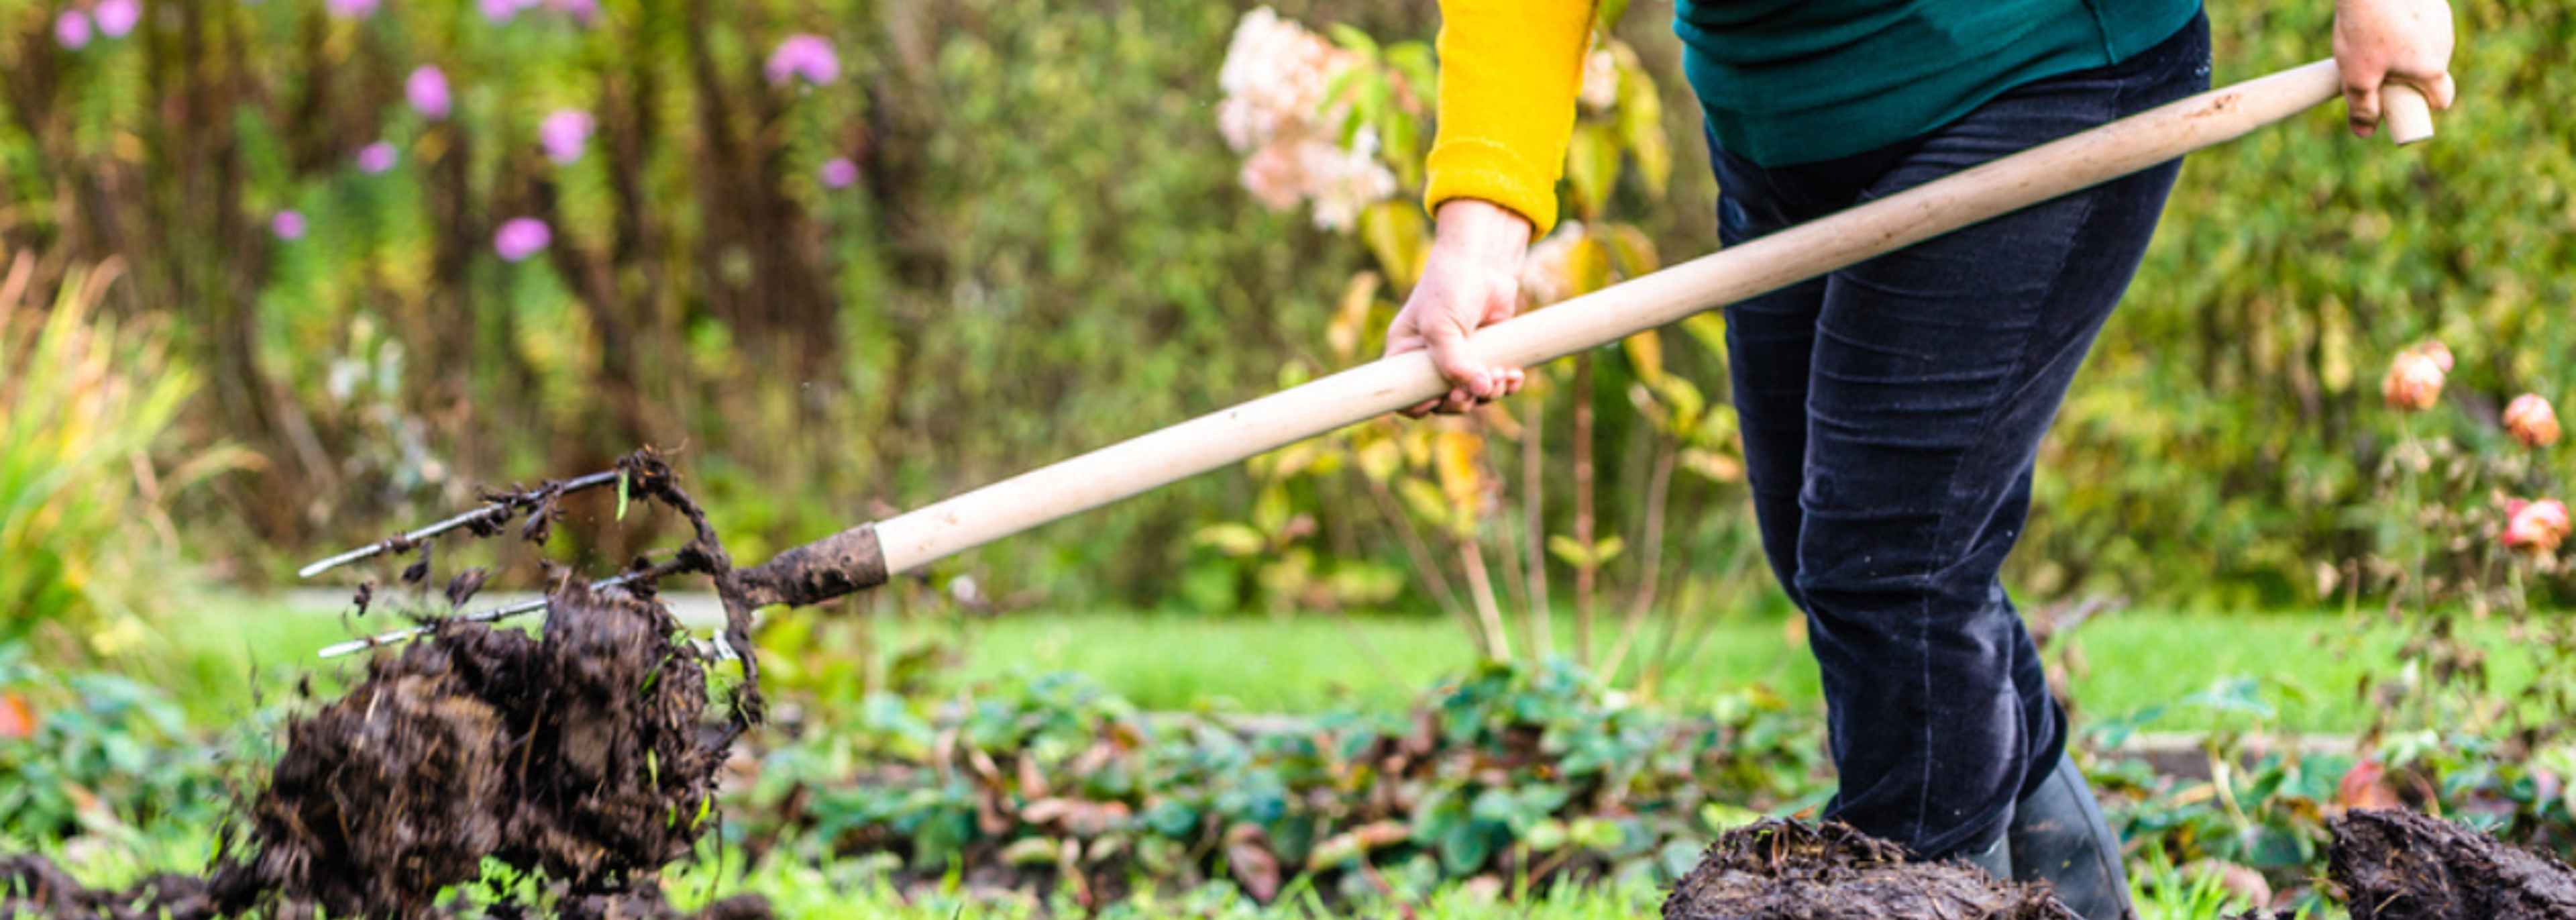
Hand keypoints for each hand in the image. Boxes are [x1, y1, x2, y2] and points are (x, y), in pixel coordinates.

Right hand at [1386, 199, 1531, 416]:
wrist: (1485, 260)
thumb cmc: (1450, 286)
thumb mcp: (1441, 325)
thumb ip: (1453, 363)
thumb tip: (1479, 391)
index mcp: (1406, 353)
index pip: (1404, 394)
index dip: (1418, 405)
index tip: (1437, 399)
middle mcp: (1431, 359)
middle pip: (1442, 402)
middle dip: (1461, 401)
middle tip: (1474, 390)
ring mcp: (1461, 358)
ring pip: (1472, 395)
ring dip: (1488, 393)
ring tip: (1500, 375)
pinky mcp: (1487, 354)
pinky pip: (1494, 383)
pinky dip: (1505, 384)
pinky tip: (1514, 375)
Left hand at [2334, 0, 2456, 137]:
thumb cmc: (2365, 30)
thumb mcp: (2357, 77)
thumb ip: (2363, 107)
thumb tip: (2365, 132)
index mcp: (2432, 68)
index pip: (2442, 99)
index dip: (2422, 107)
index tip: (2401, 103)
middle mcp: (2445, 44)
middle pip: (2431, 72)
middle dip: (2407, 77)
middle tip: (2374, 69)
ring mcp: (2442, 20)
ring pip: (2426, 46)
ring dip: (2406, 50)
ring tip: (2373, 40)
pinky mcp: (2434, 1)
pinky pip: (2422, 23)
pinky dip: (2406, 26)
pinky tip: (2382, 19)